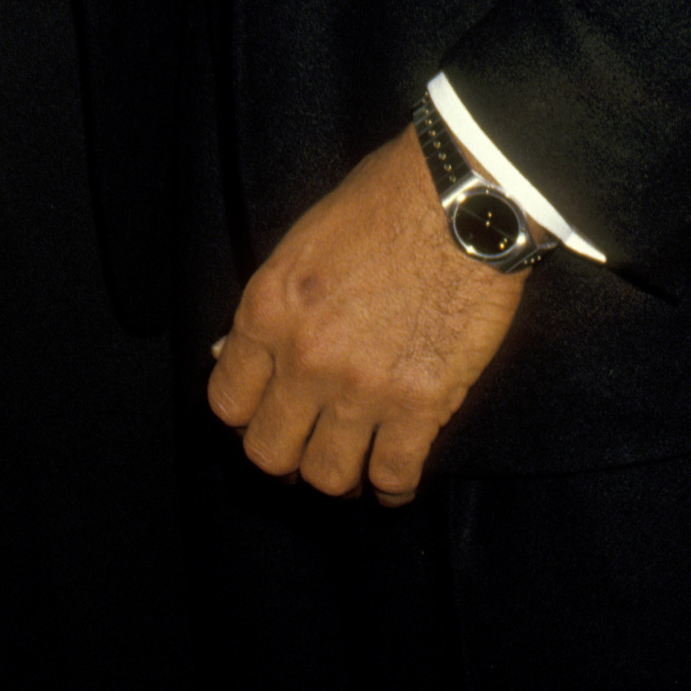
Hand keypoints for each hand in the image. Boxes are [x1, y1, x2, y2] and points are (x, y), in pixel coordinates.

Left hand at [208, 127, 526, 503]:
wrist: (463, 201)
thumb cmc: (384, 203)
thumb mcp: (301, 242)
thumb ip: (267, 307)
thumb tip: (229, 352)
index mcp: (268, 309)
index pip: (227, 400)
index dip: (245, 417)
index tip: (266, 415)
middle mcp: (304, 358)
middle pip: (269, 453)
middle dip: (285, 459)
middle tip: (306, 450)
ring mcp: (361, 387)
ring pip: (328, 477)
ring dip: (338, 478)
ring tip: (352, 467)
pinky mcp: (420, 404)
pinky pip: (394, 475)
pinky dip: (393, 488)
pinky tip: (395, 481)